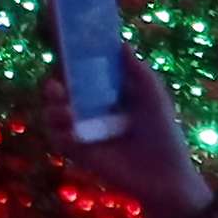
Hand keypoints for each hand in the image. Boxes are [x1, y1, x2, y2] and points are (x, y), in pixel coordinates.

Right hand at [35, 58, 207, 217]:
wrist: (165, 174)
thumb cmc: (163, 133)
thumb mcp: (154, 97)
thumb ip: (138, 70)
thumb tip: (122, 43)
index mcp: (109, 94)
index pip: (82, 74)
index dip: (70, 62)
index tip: (62, 50)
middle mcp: (92, 110)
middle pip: (61, 92)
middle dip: (53, 87)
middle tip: (55, 85)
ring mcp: (83, 131)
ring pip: (53, 114)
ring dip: (52, 109)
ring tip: (65, 111)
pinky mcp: (79, 152)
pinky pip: (58, 138)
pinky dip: (58, 132)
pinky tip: (70, 130)